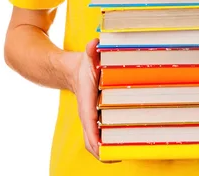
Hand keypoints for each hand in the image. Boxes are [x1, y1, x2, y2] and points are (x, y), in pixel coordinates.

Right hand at [70, 38, 120, 162]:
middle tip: (121, 153)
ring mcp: (90, 120)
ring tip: (125, 153)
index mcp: (85, 101)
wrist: (73, 72)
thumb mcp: (89, 56)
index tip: (103, 147)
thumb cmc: (85, 66)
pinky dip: (108, 146)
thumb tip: (94, 44)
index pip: (89, 121)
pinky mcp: (96, 121)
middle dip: (103, 151)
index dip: (95, 135)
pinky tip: (123, 146)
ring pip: (95, 143)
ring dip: (107, 151)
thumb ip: (91, 50)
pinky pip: (99, 138)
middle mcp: (87, 114)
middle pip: (91, 140)